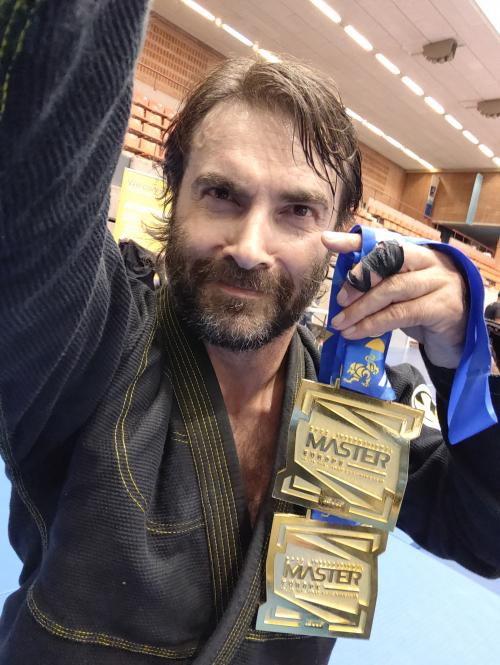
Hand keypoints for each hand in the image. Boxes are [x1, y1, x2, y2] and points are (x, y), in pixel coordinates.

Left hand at [321, 231, 467, 368]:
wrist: (457, 337)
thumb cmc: (422, 311)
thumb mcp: (398, 293)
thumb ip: (378, 284)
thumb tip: (340, 289)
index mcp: (416, 252)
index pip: (382, 240)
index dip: (354, 240)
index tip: (327, 240)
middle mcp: (430, 261)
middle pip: (389, 260)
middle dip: (359, 278)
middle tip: (339, 299)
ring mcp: (439, 282)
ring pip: (392, 289)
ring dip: (361, 308)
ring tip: (341, 324)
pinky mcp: (442, 307)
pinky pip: (401, 313)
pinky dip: (374, 324)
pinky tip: (357, 332)